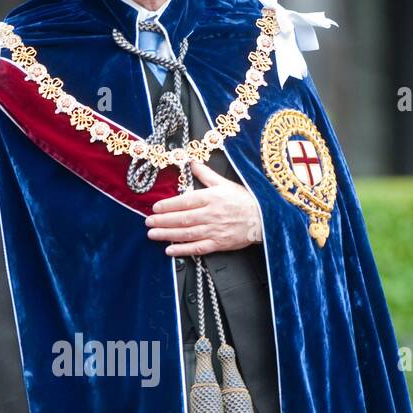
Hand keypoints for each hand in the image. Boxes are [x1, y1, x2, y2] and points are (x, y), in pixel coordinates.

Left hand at [144, 158, 261, 255]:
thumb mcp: (225, 183)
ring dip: (168, 235)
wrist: (264, 218)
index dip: (169, 205)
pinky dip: (183, 250)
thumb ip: (206, 174)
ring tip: (153, 234)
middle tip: (148, 222)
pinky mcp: (219, 244)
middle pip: (183, 218)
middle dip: (163, 221)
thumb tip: (192, 162)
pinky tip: (170, 250)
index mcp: (212, 197)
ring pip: (187, 233)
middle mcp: (212, 214)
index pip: (186, 201)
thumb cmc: (245, 200)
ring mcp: (215, 230)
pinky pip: (198, 248)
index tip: (155, 207)